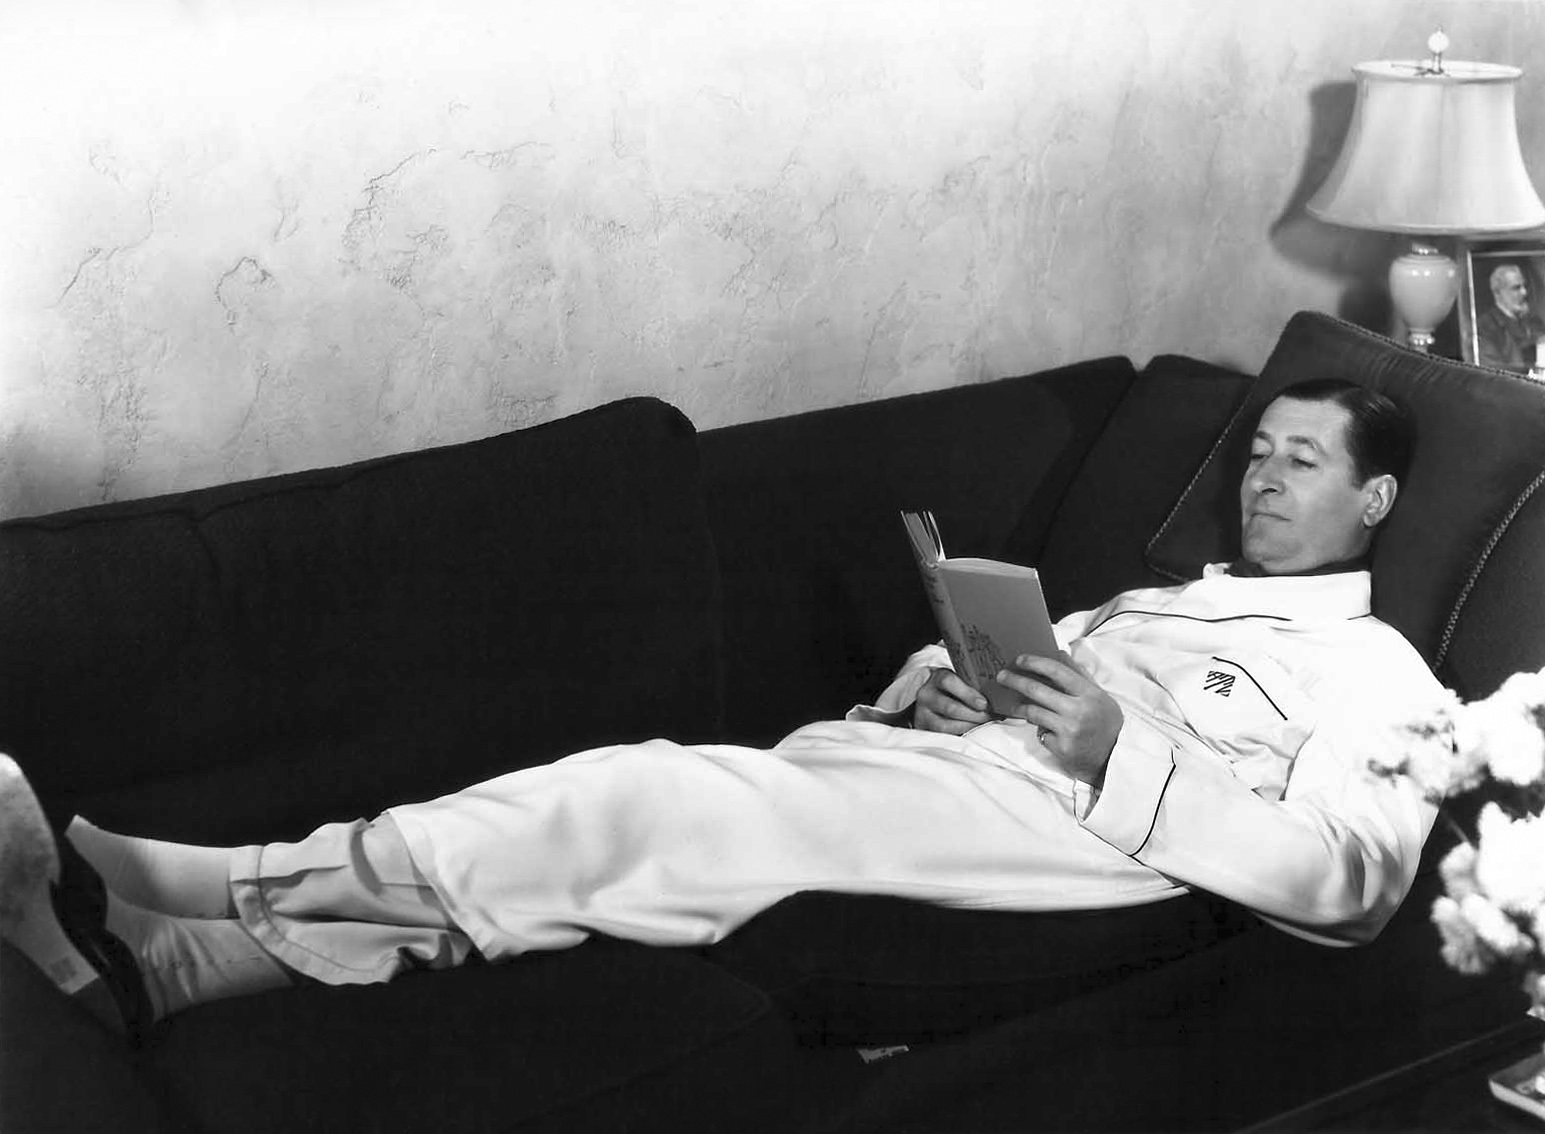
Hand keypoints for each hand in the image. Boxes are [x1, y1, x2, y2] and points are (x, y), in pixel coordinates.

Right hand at [912, 667, 992, 734]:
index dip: (968, 694)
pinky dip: (961, 734)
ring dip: (969, 726)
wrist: (933, 698)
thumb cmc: (954, 688)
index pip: (949, 682)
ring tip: (985, 725)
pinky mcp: (924, 728)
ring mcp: (923, 713)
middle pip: (950, 707)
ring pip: (946, 725)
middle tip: (990, 717)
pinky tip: (974, 732)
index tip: (984, 704)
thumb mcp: (960, 680)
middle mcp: (926, 695)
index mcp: (937, 677)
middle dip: (974, 715)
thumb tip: (1000, 695)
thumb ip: (974, 684)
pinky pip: (944, 736)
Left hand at [995, 652, 1122, 782]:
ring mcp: (1068, 730)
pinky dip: (1039, 729)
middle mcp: (1078, 710)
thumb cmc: (1105, 723)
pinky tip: (1043, 728)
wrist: (1113, 758)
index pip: (1056, 671)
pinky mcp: (1061, 748)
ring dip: (1020, 707)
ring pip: (1033, 712)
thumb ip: (1079, 675)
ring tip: (1015, 705)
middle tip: (1001, 676)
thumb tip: (1060, 653)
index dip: (1035, 663)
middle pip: (1037, 690)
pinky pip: (1040, 733)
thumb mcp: (1099, 696)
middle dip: (1015, 680)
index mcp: (1089, 694)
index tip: (1020, 660)